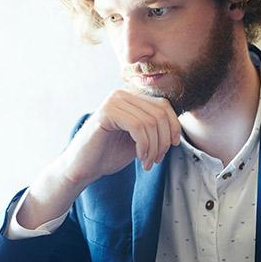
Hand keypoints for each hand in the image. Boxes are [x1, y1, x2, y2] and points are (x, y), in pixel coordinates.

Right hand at [18, 89, 179, 227]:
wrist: (83, 168)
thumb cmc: (109, 154)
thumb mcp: (139, 139)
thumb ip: (155, 129)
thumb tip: (177, 127)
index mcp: (130, 97)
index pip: (164, 105)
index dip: (173, 126)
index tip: (171, 147)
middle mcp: (122, 94)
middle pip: (160, 112)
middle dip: (164, 140)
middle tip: (157, 159)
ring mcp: (114, 100)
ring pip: (151, 121)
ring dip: (154, 147)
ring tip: (148, 162)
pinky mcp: (107, 112)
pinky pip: (138, 127)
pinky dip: (145, 146)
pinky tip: (141, 158)